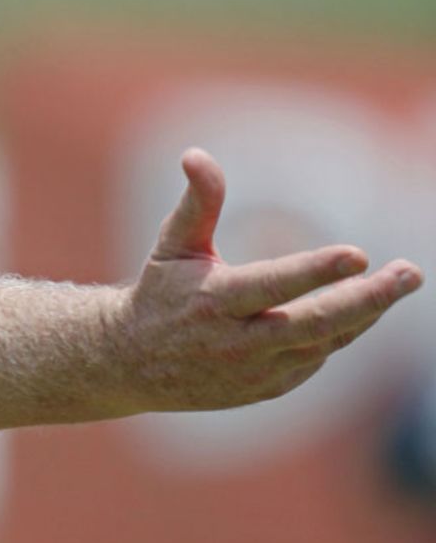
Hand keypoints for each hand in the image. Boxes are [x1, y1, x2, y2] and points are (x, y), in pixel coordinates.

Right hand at [112, 147, 423, 414]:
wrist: (134, 363)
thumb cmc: (161, 291)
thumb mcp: (173, 243)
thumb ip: (197, 201)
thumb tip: (195, 154)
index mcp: (214, 301)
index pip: (273, 285)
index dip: (316, 271)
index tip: (359, 254)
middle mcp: (238, 341)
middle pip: (314, 323)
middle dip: (368, 299)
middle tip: (409, 274)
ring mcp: (256, 370)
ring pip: (324, 342)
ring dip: (365, 313)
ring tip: (399, 282)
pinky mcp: (268, 388)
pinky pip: (317, 357)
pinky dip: (342, 331)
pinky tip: (364, 306)